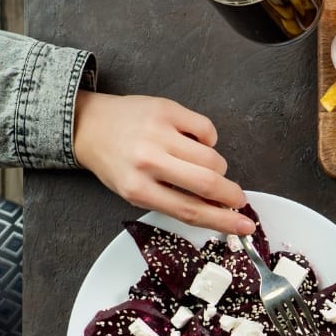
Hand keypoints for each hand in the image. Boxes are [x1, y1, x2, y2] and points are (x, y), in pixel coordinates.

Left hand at [72, 91, 254, 234]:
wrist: (89, 125)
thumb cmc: (116, 163)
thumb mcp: (137, 191)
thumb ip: (173, 201)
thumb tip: (217, 209)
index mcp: (138, 188)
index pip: (190, 210)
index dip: (223, 221)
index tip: (245, 226)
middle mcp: (147, 160)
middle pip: (207, 183)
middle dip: (231, 194)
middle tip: (237, 197)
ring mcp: (157, 132)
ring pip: (212, 157)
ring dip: (217, 167)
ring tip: (203, 165)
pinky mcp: (166, 110)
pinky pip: (207, 129)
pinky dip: (208, 139)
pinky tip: (194, 141)